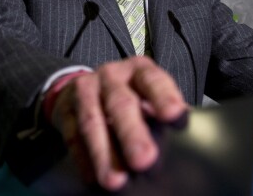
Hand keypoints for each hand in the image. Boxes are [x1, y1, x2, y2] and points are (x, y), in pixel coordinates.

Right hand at [48, 56, 187, 190]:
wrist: (82, 88)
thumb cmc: (129, 97)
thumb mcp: (147, 96)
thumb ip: (161, 114)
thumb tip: (185, 145)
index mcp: (139, 71)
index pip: (153, 81)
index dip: (164, 97)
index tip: (176, 116)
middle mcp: (112, 76)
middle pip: (121, 103)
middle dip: (132, 133)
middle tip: (145, 160)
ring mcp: (86, 91)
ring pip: (93, 122)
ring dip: (104, 154)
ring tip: (116, 182)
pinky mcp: (66, 110)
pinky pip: (72, 136)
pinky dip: (83, 159)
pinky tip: (93, 179)